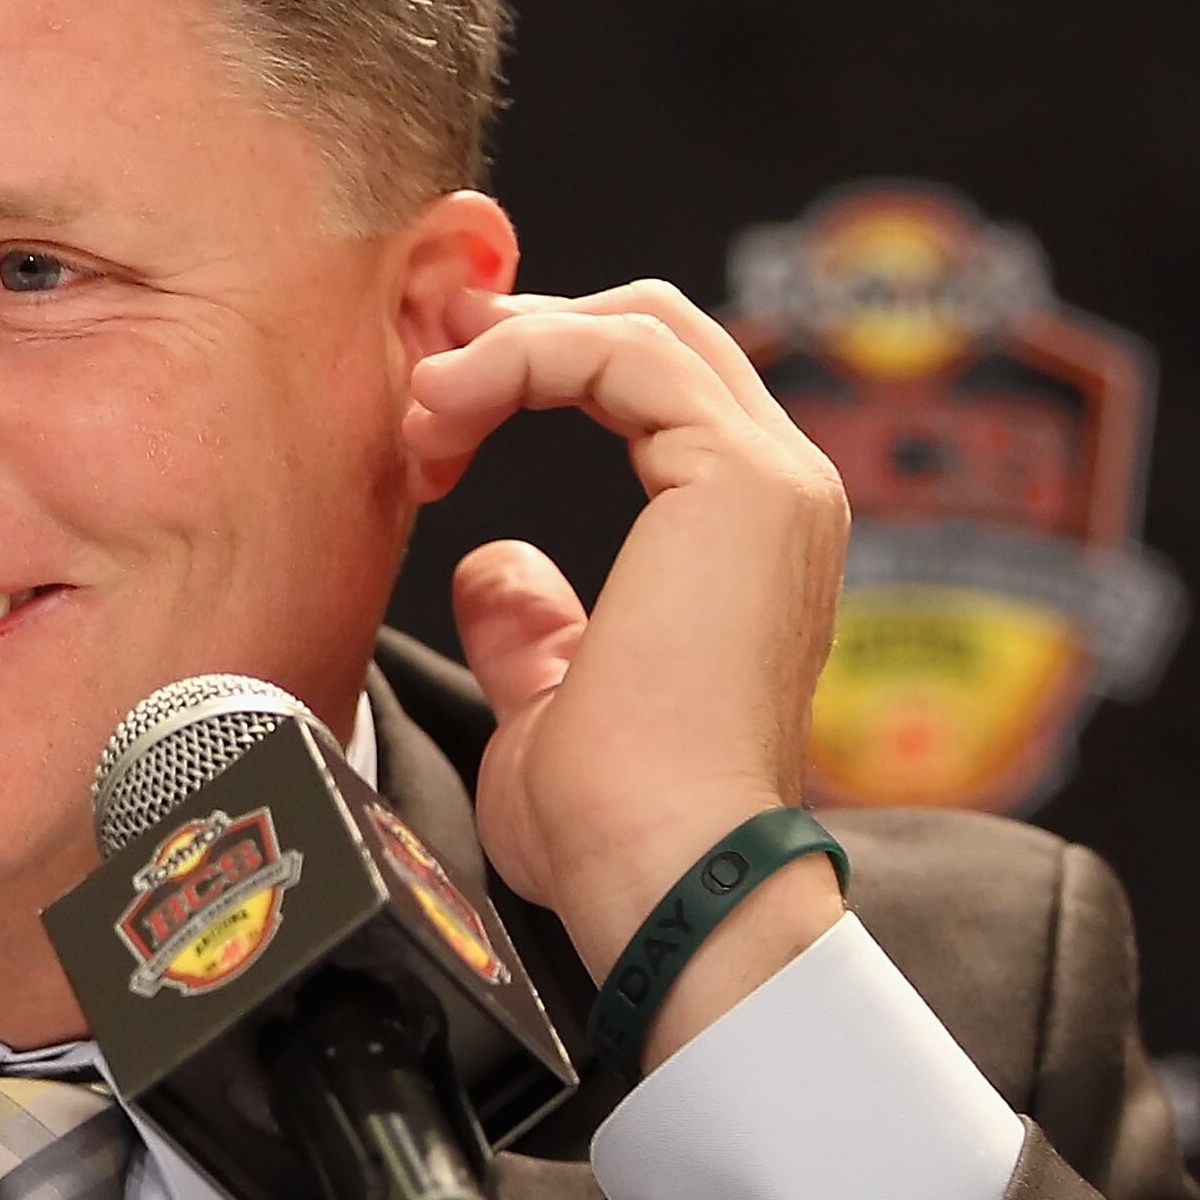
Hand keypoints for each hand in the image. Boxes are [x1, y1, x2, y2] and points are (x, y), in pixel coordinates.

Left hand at [403, 280, 850, 1067]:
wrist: (664, 874)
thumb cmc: (611, 824)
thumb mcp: (551, 706)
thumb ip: (535, 629)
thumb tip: (494, 570)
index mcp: (745, 541)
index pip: (652, 385)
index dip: (537, 366)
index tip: (433, 415)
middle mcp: (779, 494)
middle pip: (654, 328)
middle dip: (523, 332)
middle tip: (422, 380)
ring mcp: (772, 480)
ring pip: (636, 324)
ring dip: (505, 348)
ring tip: (420, 412)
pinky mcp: (740, 478)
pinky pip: (619, 351)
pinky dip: (517, 357)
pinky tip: (444, 410)